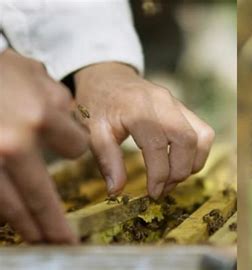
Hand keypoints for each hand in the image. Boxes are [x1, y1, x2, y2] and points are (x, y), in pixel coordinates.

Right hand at [0, 49, 87, 242]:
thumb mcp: (31, 71)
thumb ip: (56, 98)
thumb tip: (70, 117)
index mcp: (38, 118)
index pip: (76, 148)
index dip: (75, 146)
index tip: (70, 146)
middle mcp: (13, 146)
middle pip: (41, 196)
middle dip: (56, 223)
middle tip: (68, 242)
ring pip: (11, 206)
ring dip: (28, 226)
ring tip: (42, 240)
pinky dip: (4, 213)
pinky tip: (13, 220)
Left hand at [74, 62, 214, 197]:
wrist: (108, 78)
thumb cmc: (98, 105)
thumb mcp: (92, 131)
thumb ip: (106, 160)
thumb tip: (116, 191)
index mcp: (137, 108)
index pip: (157, 145)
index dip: (159, 175)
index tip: (153, 193)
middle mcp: (162, 102)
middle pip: (186, 141)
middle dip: (178, 172)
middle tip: (163, 189)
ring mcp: (177, 103)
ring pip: (201, 137)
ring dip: (192, 164)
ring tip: (173, 178)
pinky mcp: (184, 108)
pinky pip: (204, 132)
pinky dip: (198, 153)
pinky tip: (181, 163)